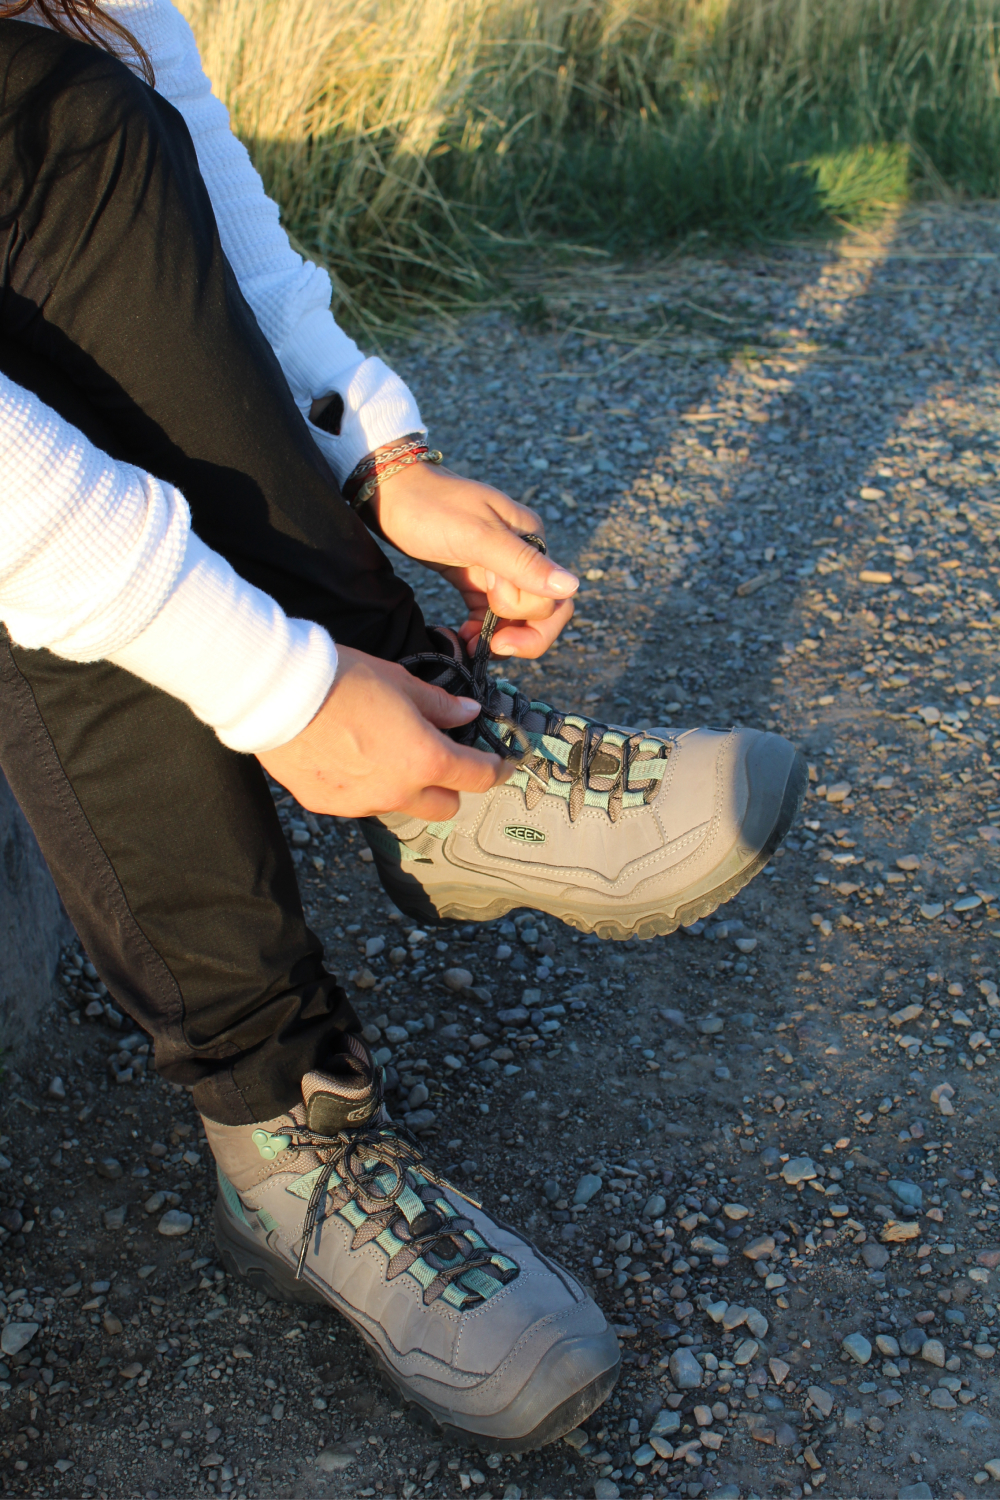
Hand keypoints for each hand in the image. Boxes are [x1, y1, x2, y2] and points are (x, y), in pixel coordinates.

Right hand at [256, 645, 506, 819]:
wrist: (276, 693)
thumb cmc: (342, 679)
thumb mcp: (400, 682)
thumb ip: (438, 705)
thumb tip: (467, 713)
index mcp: (425, 759)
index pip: (476, 777)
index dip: (495, 771)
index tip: (502, 767)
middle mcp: (397, 791)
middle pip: (443, 807)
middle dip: (448, 786)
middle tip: (438, 758)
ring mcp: (361, 804)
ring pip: (400, 806)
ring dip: (404, 788)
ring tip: (383, 751)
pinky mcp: (327, 806)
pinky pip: (360, 803)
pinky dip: (364, 786)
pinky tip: (347, 757)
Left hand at [368, 461, 578, 656]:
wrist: (388, 493)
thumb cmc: (431, 507)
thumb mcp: (477, 536)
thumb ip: (523, 564)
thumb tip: (572, 586)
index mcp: (531, 539)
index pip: (554, 598)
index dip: (528, 617)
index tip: (493, 614)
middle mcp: (521, 555)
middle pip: (541, 611)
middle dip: (518, 632)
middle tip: (486, 644)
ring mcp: (497, 569)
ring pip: (516, 617)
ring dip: (497, 637)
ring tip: (467, 644)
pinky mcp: (475, 579)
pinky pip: (490, 615)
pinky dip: (480, 632)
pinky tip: (463, 638)